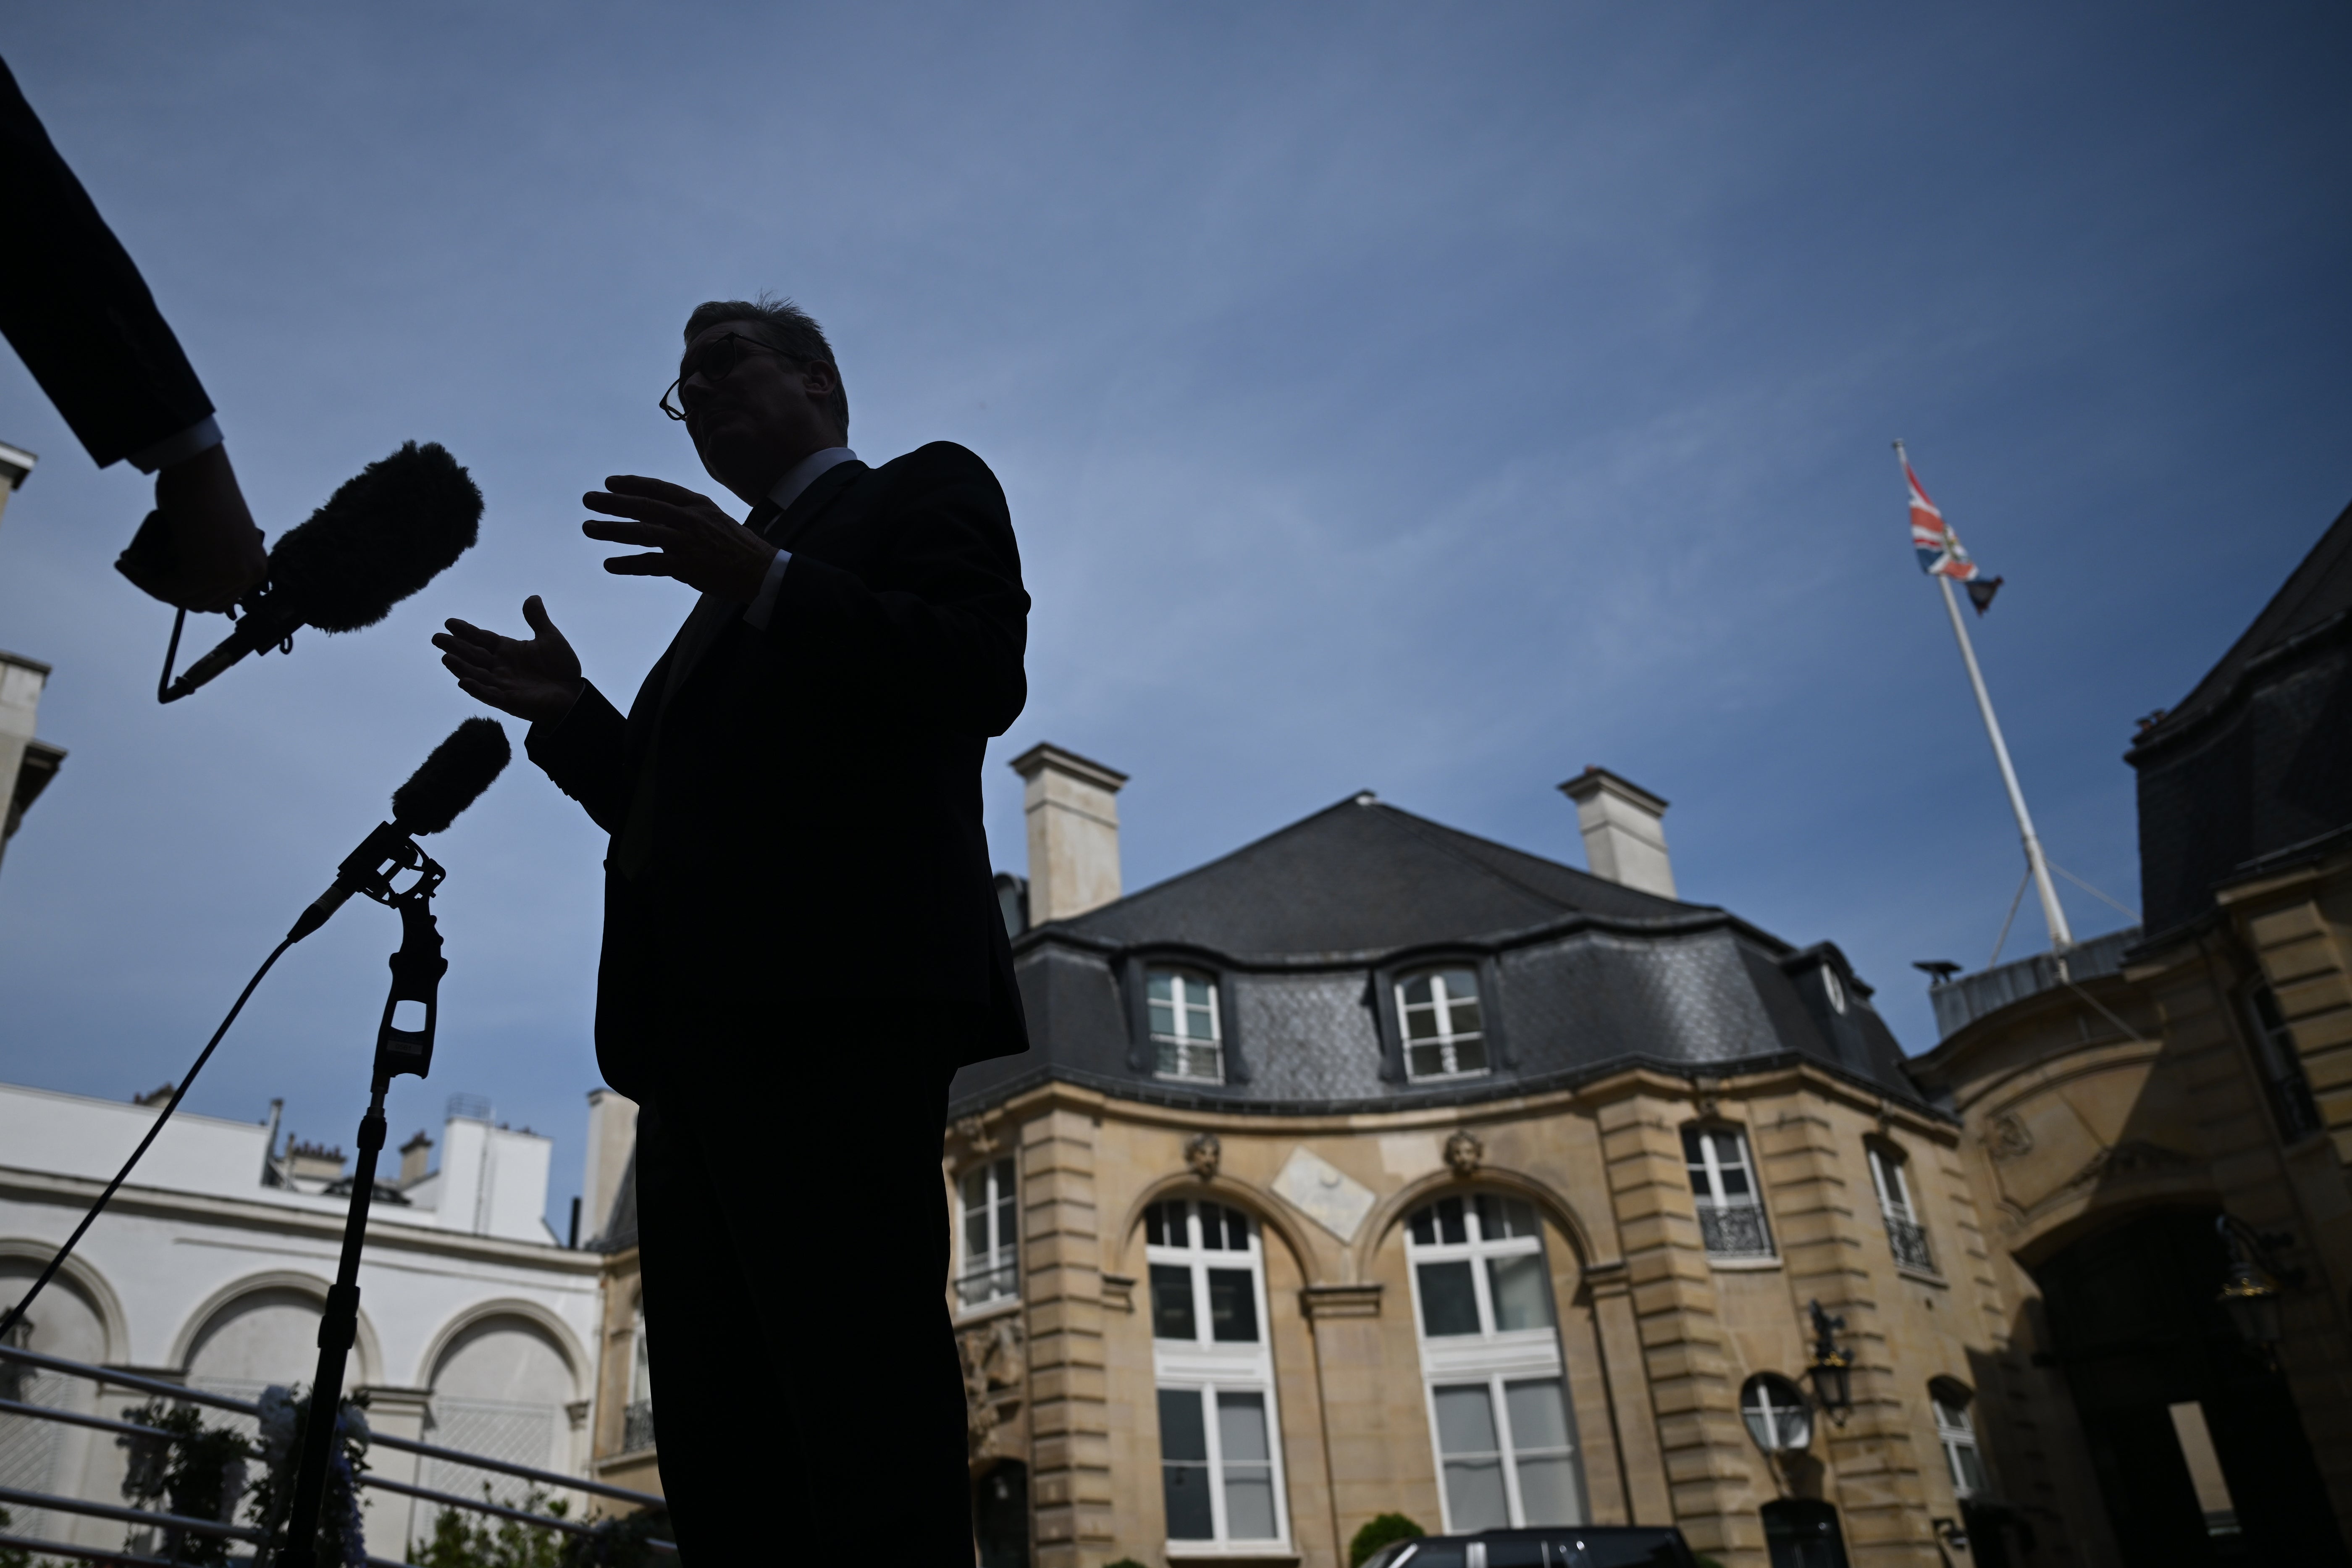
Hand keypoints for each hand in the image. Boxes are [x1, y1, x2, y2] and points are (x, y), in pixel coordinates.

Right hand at [115, 444, 268, 611]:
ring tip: (130, 566)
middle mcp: (249, 573)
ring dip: (151, 585)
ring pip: (182, 598)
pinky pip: (167, 589)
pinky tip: (126, 566)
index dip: (188, 594)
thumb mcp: (213, 536)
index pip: (220, 600)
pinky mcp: (206, 573)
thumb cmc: (202, 492)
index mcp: (255, 565)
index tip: (162, 582)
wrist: (198, 468)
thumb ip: (208, 561)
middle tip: (142, 573)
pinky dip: (142, 580)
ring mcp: (231, 575)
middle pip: (201, 603)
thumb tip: (182, 580)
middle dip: (168, 591)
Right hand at [433, 596, 584, 724]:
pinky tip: (463, 682)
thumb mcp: (550, 638)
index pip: (482, 638)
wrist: (574, 694)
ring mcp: (502, 684)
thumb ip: (538, 620)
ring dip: (461, 667)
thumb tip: (532, 597)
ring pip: (476, 674)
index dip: (466, 631)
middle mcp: (500, 667)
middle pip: (473, 655)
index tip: (449, 622)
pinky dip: (476, 689)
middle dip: (455, 647)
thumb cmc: (561, 667)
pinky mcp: (509, 701)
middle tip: (436, 637)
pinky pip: (489, 695)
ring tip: (446, 657)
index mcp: (507, 650)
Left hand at [582, 475, 776, 602]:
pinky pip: (651, 564)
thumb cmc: (738, 547)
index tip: (610, 482)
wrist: (762, 571)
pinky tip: (609, 564)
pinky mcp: (686, 567)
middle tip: (588, 499)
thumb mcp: (714, 519)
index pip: (659, 489)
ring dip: (612, 530)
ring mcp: (688, 543)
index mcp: (698, 505)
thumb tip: (653, 516)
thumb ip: (685, 516)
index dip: (633, 484)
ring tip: (589, 528)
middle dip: (613, 503)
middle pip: (645, 507)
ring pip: (643, 532)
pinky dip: (628, 563)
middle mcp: (690, 520)